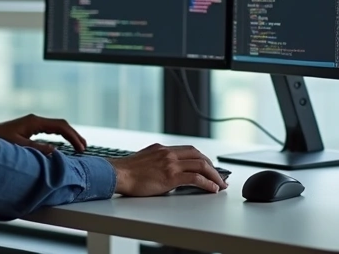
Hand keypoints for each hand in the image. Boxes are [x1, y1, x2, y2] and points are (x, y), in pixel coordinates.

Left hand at [0, 114, 86, 154]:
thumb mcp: (18, 146)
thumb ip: (36, 149)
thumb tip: (56, 151)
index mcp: (35, 122)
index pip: (60, 126)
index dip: (73, 136)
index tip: (81, 148)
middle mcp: (36, 120)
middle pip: (61, 125)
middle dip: (74, 135)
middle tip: (85, 147)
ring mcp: (34, 123)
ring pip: (57, 127)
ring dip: (69, 136)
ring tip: (79, 146)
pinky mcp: (30, 128)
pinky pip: (50, 130)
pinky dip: (60, 136)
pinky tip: (64, 144)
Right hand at [107, 144, 227, 195]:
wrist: (117, 175)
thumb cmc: (126, 172)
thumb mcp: (144, 160)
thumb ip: (157, 162)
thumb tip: (165, 172)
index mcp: (162, 149)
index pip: (188, 150)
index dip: (201, 158)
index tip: (208, 166)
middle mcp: (168, 153)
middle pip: (198, 155)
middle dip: (212, 165)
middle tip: (218, 175)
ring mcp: (170, 163)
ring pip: (201, 165)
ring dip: (214, 175)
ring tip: (220, 184)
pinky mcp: (171, 176)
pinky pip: (195, 178)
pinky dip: (207, 183)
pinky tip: (212, 189)